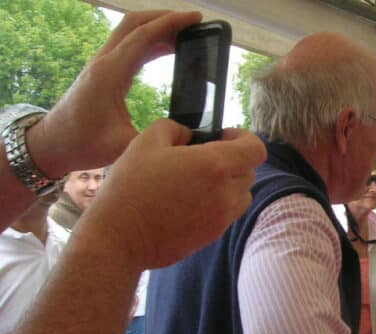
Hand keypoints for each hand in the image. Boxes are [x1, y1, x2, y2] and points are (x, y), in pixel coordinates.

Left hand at [26, 10, 202, 177]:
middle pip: (135, 23)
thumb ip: (157, 137)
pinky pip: (128, 45)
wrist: (51, 144)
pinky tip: (167, 50)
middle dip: (165, 17)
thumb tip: (189, 135)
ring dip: (157, 27)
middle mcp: (104, 62)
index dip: (171, 23)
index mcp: (110, 73)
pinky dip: (150, 41)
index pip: (143, 36)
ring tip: (185, 34)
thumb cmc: (83, 144)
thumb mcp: (124, 146)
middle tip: (193, 22)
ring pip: (130, 31)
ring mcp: (101, 63)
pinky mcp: (103, 70)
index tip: (195, 19)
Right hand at [78, 119, 265, 269]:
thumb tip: (190, 135)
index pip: (256, 149)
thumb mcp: (146, 143)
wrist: (118, 237)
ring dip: (229, 184)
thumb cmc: (130, 187)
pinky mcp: (212, 236)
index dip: (243, 138)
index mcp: (215, 166)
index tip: (223, 137)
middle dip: (234, 160)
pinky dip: (219, 204)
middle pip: (250, 172)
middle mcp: (226, 194)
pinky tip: (189, 201)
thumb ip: (175, 129)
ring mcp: (222, 218)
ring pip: (242, 195)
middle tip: (204, 158)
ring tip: (199, 181)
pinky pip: (228, 215)